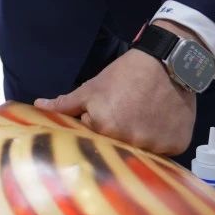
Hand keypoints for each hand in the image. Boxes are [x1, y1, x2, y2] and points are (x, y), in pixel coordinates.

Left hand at [35, 22, 196, 156]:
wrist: (167, 62)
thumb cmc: (125, 74)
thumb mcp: (92, 87)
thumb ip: (65, 103)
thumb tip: (37, 106)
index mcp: (104, 128)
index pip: (96, 138)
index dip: (101, 123)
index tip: (111, 110)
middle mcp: (130, 142)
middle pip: (119, 147)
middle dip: (120, 134)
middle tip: (129, 113)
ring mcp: (155, 146)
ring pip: (143, 151)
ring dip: (142, 138)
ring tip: (147, 117)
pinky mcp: (177, 146)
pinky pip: (166, 151)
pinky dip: (163, 140)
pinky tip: (162, 122)